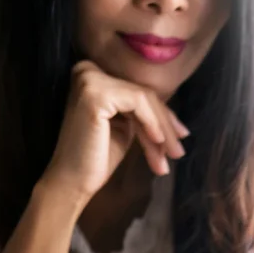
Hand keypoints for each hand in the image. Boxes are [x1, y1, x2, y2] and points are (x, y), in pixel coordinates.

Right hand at [42, 61, 188, 202]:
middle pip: (143, 94)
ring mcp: (90, 79)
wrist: (72, 181)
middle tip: (178, 152)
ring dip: (162, 130)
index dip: (163, 116)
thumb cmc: (97, 158)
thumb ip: (143, 115)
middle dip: (165, 125)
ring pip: (144, 99)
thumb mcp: (126, 129)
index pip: (138, 92)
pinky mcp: (95, 92)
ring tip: (170, 156)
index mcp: (94, 77)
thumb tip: (177, 122)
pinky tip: (158, 142)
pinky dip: (153, 123)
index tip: (181, 137)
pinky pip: (138, 102)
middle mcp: (88, 71)